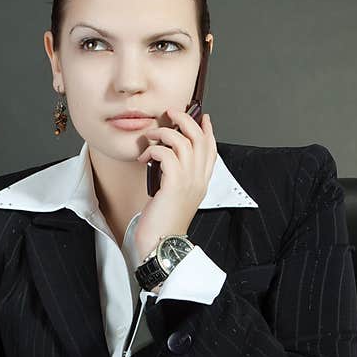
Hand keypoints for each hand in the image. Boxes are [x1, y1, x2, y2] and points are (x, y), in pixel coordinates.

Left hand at [133, 107, 217, 262]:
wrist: (162, 243)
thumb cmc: (163, 222)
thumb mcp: (175, 196)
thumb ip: (177, 177)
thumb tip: (166, 158)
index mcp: (202, 182)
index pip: (211, 149)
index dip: (207, 130)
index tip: (202, 116)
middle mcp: (199, 179)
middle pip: (200, 138)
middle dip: (186, 120)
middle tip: (171, 113)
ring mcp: (189, 181)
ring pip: (183, 141)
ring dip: (165, 133)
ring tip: (152, 136)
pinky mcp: (174, 184)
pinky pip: (166, 154)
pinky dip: (153, 150)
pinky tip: (144, 157)